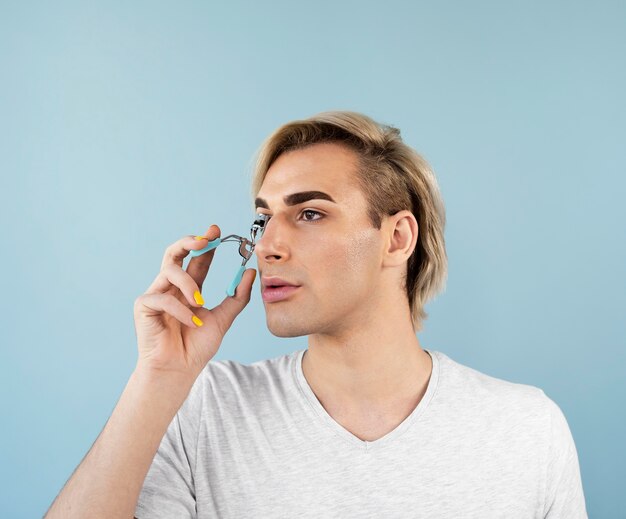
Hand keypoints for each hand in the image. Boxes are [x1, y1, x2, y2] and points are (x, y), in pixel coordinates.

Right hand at [133, 224, 255, 381]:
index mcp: (188, 289)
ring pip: (170, 270)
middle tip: (205, 239)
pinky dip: (180, 309)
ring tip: (200, 303)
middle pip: (174, 253)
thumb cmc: (196, 347)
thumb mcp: (223, 318)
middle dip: (189, 241)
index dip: (205, 243)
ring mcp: (156, 295)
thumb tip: (250, 272)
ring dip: (189, 284)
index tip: (216, 231)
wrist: (179, 370)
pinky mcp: (144, 306)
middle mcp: (171, 288)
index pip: (196, 259)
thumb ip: (236, 297)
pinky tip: (191, 322)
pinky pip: (162, 298)